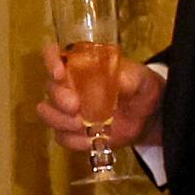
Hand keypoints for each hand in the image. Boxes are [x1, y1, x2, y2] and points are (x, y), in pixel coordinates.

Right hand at [35, 42, 165, 151]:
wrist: (147, 118)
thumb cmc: (140, 90)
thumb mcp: (141, 79)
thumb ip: (130, 77)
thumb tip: (118, 78)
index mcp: (81, 64)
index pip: (54, 54)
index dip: (50, 60)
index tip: (59, 72)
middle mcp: (69, 85)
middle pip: (50, 87)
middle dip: (59, 98)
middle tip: (76, 106)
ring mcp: (68, 109)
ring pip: (48, 113)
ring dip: (60, 120)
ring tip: (82, 124)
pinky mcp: (72, 131)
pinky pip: (62, 137)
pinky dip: (74, 140)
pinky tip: (91, 140)